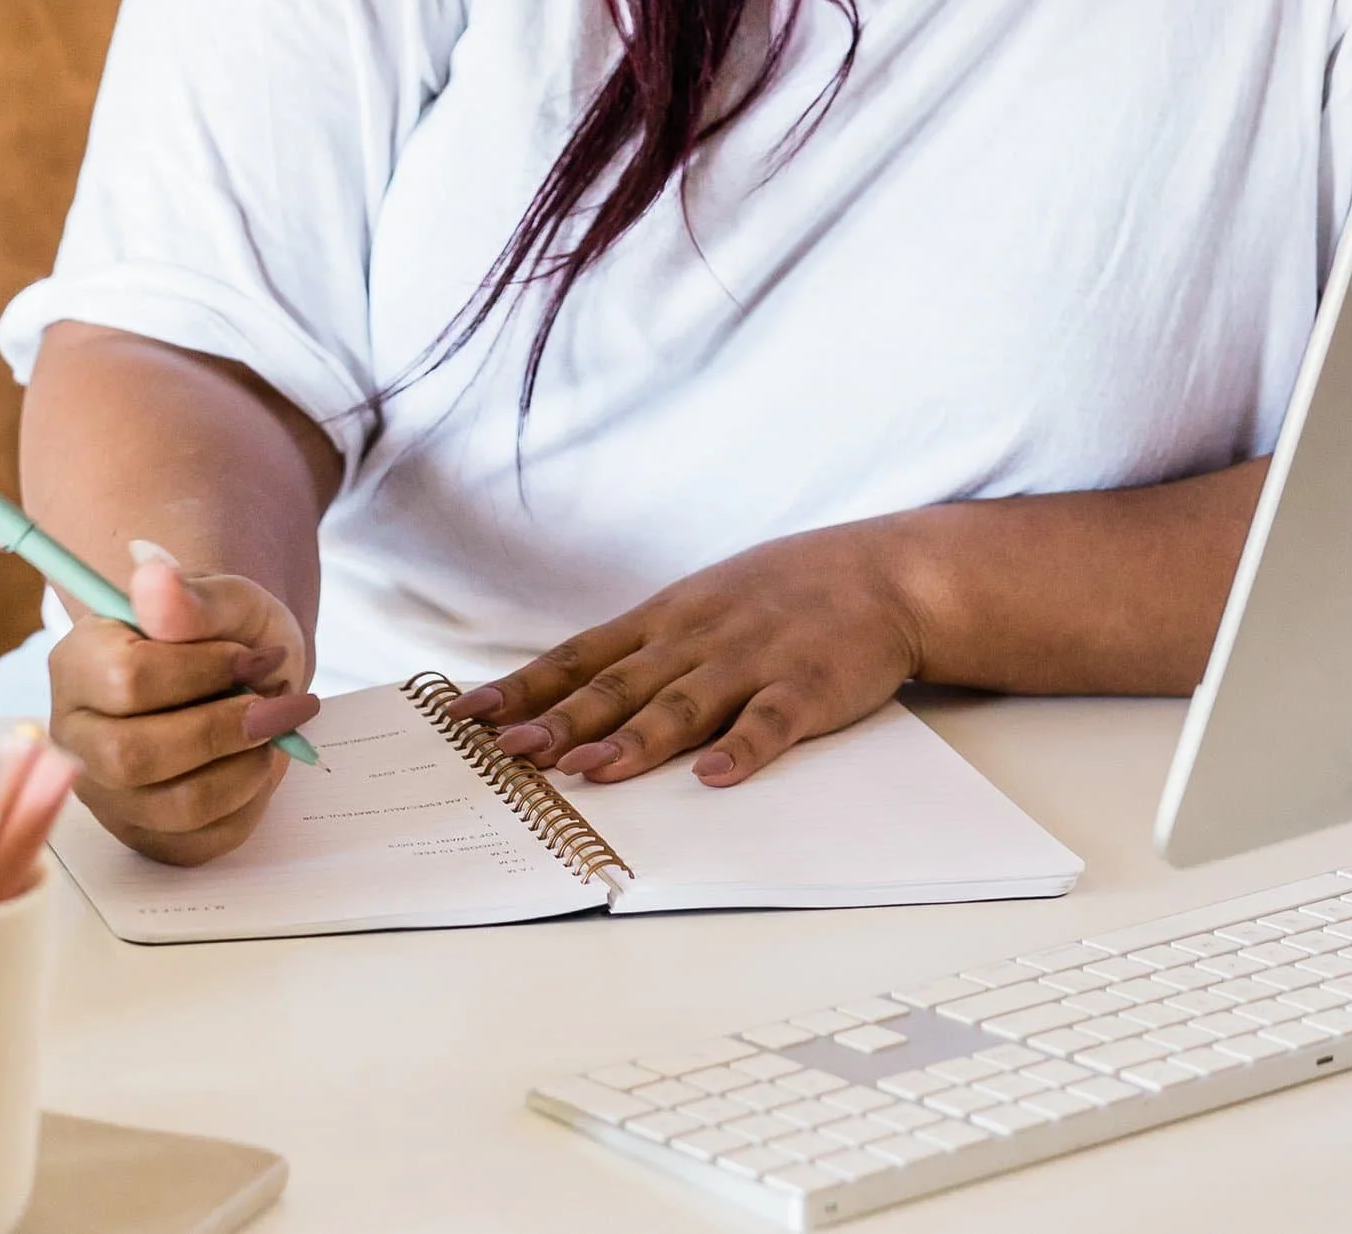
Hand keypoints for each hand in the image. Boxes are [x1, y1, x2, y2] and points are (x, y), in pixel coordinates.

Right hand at [48, 541, 320, 865]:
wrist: (244, 680)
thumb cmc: (225, 636)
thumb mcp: (225, 601)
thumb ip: (191, 597)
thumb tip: (152, 575)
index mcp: (77, 663)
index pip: (127, 680)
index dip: (205, 671)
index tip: (255, 657)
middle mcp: (75, 736)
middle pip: (135, 755)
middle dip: (225, 730)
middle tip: (280, 706)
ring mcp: (106, 795)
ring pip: (175, 805)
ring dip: (246, 767)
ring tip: (274, 732)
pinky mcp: (146, 836)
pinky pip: (202, 840)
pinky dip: (249, 802)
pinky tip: (256, 763)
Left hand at [446, 521, 927, 786]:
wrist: (881, 573)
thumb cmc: (779, 595)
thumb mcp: (698, 605)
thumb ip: (640, 650)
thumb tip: (563, 693)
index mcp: (664, 621)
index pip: (578, 657)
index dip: (522, 687)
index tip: (469, 716)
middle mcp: (695, 638)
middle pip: (617, 687)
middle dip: (560, 721)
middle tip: (512, 754)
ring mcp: (750, 661)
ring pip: (682, 706)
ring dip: (633, 741)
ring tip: (590, 773)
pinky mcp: (806, 687)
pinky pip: (770, 721)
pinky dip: (742, 750)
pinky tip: (715, 778)